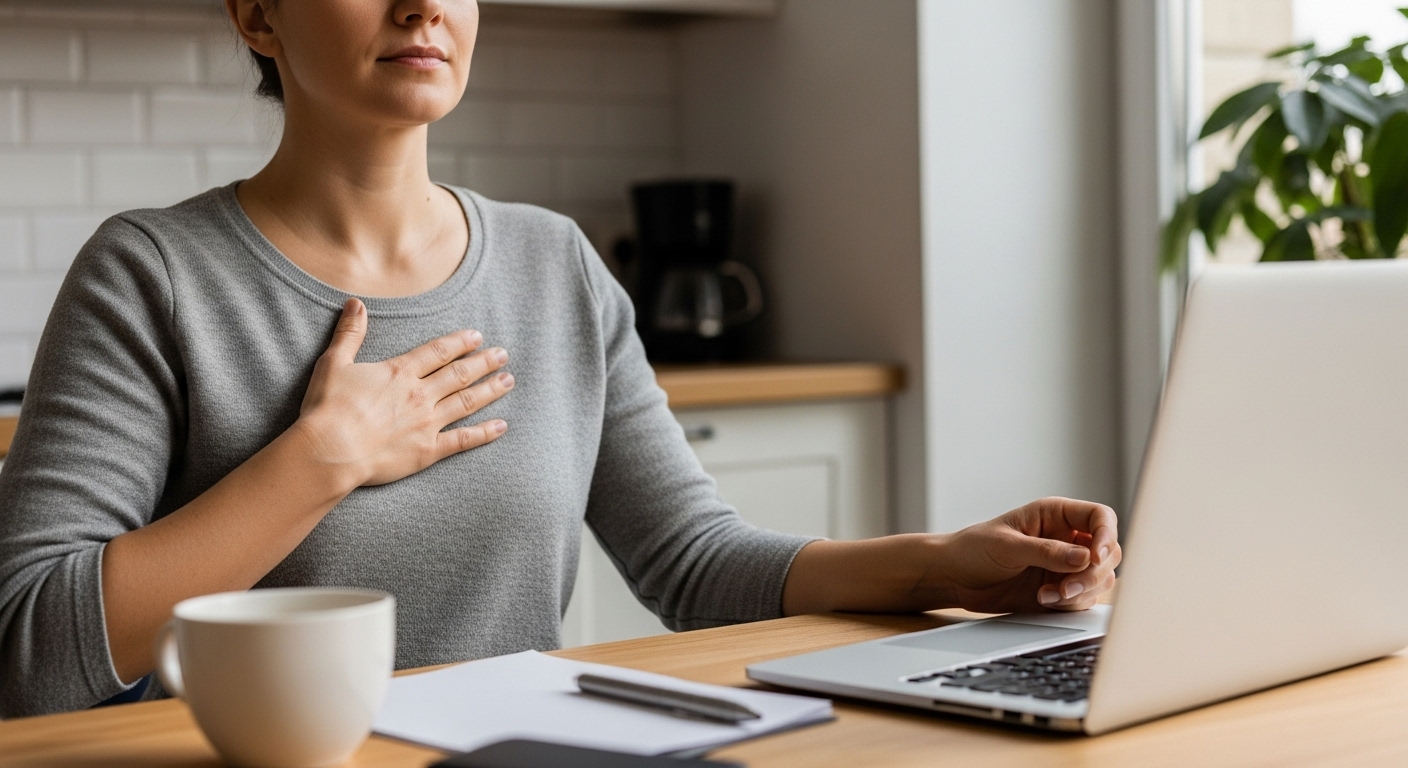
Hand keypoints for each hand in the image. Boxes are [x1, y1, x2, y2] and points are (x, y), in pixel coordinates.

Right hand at [292, 298, 512, 487]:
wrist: (329, 450)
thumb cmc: (327, 408)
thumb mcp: (334, 363)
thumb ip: (349, 334)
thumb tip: (356, 304)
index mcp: (400, 372)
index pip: (438, 352)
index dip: (460, 343)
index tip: (478, 336)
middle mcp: (420, 394)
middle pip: (460, 374)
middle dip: (484, 363)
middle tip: (503, 355)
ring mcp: (427, 423)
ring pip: (467, 402)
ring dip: (490, 390)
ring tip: (508, 381)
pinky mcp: (428, 451)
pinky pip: (463, 440)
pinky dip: (484, 432)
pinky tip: (501, 426)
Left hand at [782, 497, 1119, 616]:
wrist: (953, 577)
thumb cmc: (973, 549)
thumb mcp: (1008, 547)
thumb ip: (1047, 552)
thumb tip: (1086, 558)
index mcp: (1056, 515)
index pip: (1100, 517)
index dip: (1106, 535)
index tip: (1096, 555)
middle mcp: (1067, 539)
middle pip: (1108, 552)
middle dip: (1093, 572)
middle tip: (1067, 586)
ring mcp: (1065, 565)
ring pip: (1100, 579)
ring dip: (1082, 590)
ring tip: (1050, 596)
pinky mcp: (1059, 590)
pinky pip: (1083, 598)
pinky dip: (1070, 603)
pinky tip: (1043, 601)